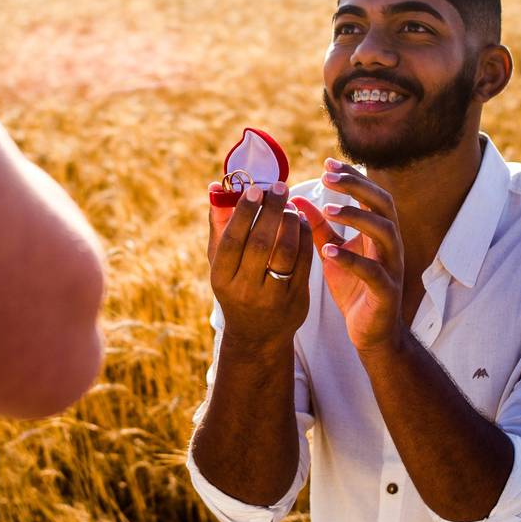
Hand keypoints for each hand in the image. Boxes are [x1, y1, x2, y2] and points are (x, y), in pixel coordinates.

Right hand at [208, 181, 312, 349]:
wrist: (257, 335)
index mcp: (222, 279)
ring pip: (287, 252)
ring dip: (291, 222)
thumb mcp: (220, 263)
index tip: (255, 190)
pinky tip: (301, 222)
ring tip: (290, 206)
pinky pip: (304, 261)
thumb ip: (219, 225)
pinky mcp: (296, 299)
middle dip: (272, 211)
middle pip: (261, 243)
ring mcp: (273, 297)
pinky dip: (304, 236)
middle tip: (280, 188)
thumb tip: (216, 186)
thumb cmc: (234, 286)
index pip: (233, 240)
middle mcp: (245, 290)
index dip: (245, 213)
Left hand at [292, 160, 403, 352]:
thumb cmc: (354, 287)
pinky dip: (352, 259)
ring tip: (329, 209)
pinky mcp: (386, 292)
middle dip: (358, 187)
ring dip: (357, 216)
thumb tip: (296, 200)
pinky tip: (329, 251)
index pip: (371, 194)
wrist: (371, 331)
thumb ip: (318, 227)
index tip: (327, 163)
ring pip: (385, 231)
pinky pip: (374, 272)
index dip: (352, 176)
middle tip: (328, 177)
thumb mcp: (333, 251)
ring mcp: (391, 267)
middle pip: (383, 204)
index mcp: (379, 231)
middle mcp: (390, 244)